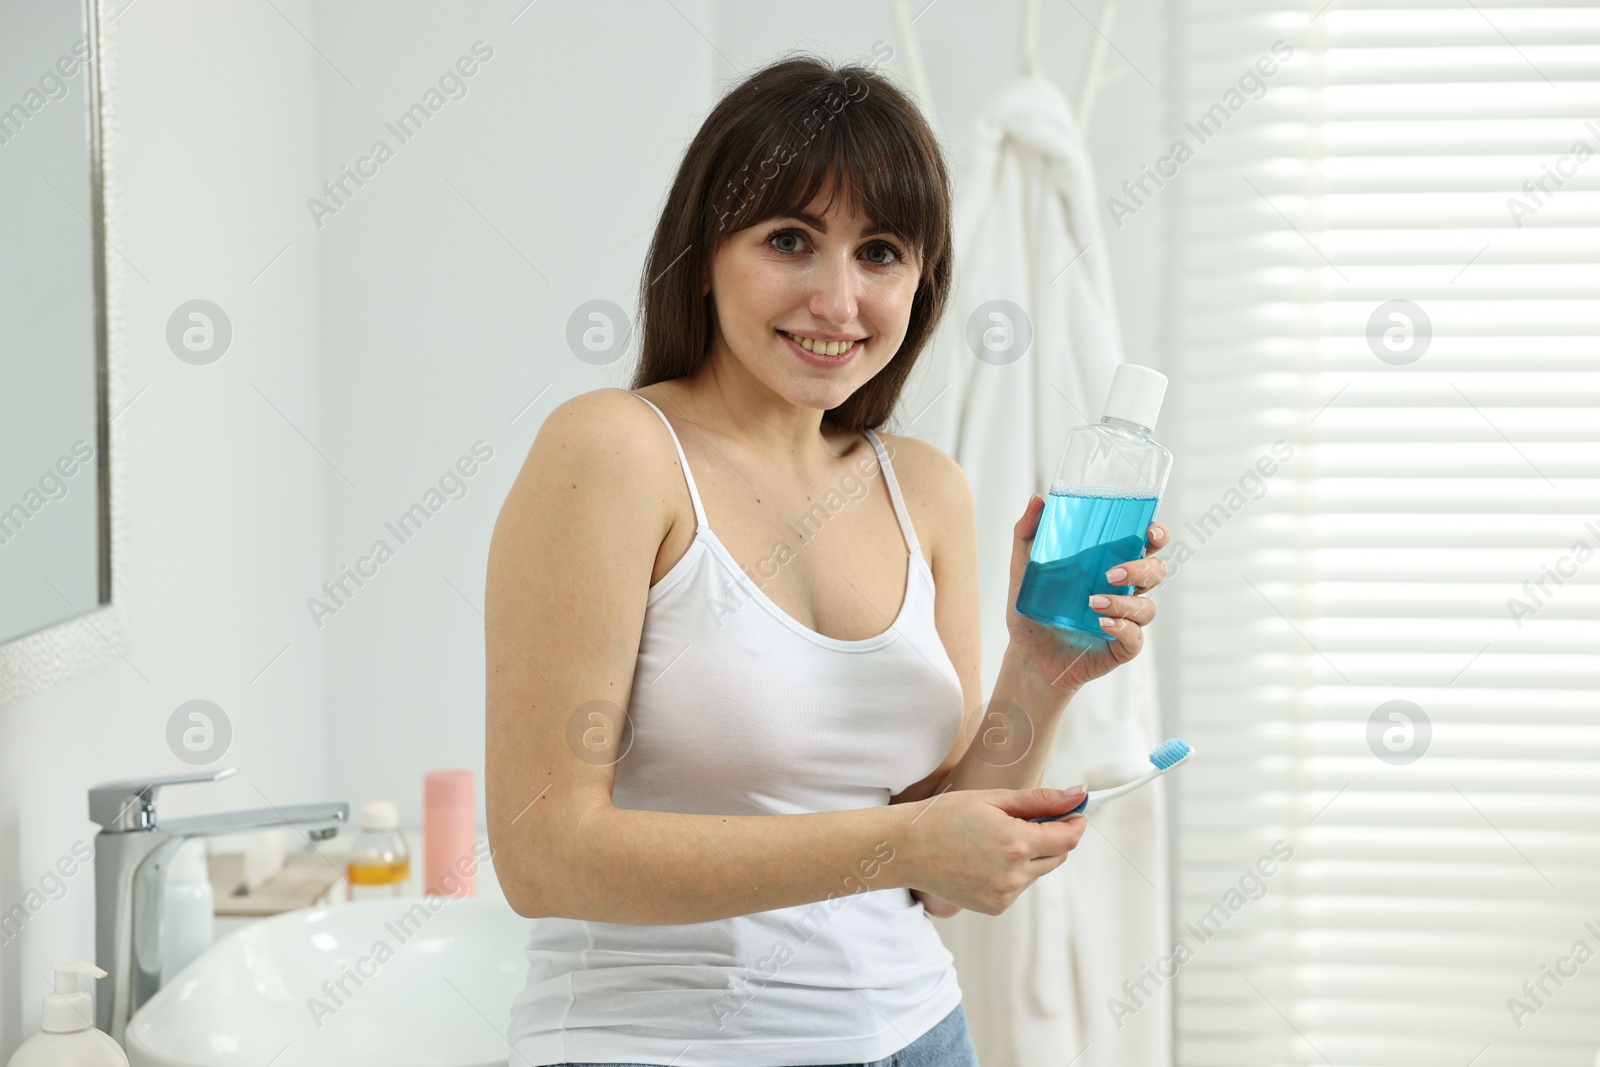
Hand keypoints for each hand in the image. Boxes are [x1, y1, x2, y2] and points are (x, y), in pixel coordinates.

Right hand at [904, 787, 1087, 916]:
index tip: (1075, 812)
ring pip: (1037, 872)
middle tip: (1025, 818)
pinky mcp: (995, 907)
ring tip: (995, 838)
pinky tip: (986, 858)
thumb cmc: (944, 816)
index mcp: (1015, 843)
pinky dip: (1013, 871)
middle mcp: (1014, 874)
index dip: (1075, 823)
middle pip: (1057, 857)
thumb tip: (1077, 796)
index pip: (1067, 839)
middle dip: (1052, 837)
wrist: (906, 849)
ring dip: (1030, 855)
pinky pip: (1018, 886)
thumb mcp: (992, 799)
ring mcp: (1004, 894)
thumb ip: (1039, 800)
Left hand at [1005, 494, 1168, 692]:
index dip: (1157, 533)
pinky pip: (1136, 638)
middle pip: (1157, 571)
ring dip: (1125, 602)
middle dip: (1142, 568)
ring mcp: (1126, 619)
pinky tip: (1103, 624)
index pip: (1145, 543)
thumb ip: (1027, 533)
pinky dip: (1124, 629)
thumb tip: (1038, 499)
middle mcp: (1125, 589)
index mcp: (1110, 563)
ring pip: (1148, 606)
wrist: (1026, 654)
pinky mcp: (1122, 647)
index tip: (1150, 529)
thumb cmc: (1031, 608)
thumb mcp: (1023, 568)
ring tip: (1093, 602)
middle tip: (1111, 573)